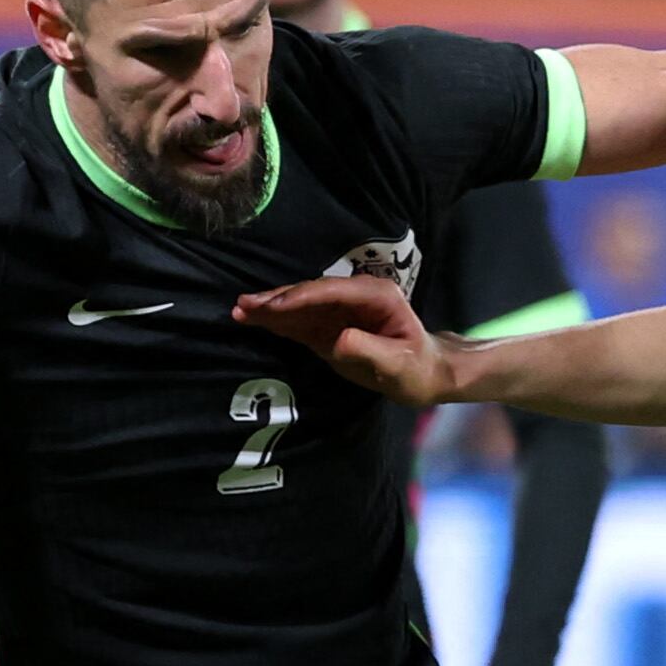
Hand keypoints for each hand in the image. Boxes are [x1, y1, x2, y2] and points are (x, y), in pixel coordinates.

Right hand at [235, 273, 462, 405]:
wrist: (426, 373)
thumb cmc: (418, 368)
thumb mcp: (400, 365)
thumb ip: (370, 351)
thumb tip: (339, 340)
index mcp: (376, 296)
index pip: (330, 291)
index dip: (300, 297)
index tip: (274, 306)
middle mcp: (355, 296)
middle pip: (309, 294)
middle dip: (277, 300)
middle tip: (244, 305)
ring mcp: (340, 311)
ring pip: (300, 306)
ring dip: (270, 308)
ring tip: (239, 311)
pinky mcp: (329, 327)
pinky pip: (300, 322)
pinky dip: (277, 321)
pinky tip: (253, 320)